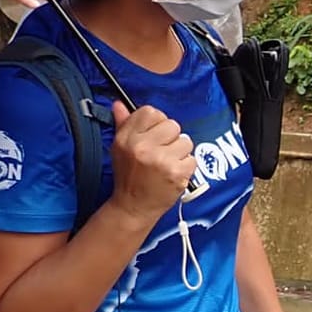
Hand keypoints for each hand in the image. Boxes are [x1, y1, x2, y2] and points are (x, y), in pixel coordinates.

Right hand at [107, 102, 195, 220]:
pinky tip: (173, 173)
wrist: (134, 206)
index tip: (155, 135)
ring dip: (180, 152)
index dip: (157, 123)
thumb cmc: (129, 176)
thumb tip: (120, 104)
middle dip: (171, 138)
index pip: (151, 112)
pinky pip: (192, 158)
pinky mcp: (176, 172)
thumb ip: (123, 124)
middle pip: (172, 125)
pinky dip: (186, 167)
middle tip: (162, 152)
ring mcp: (160, 160)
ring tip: (167, 163)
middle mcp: (142, 147)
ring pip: (185, 141)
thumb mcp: (119, 148)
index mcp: (127, 138)